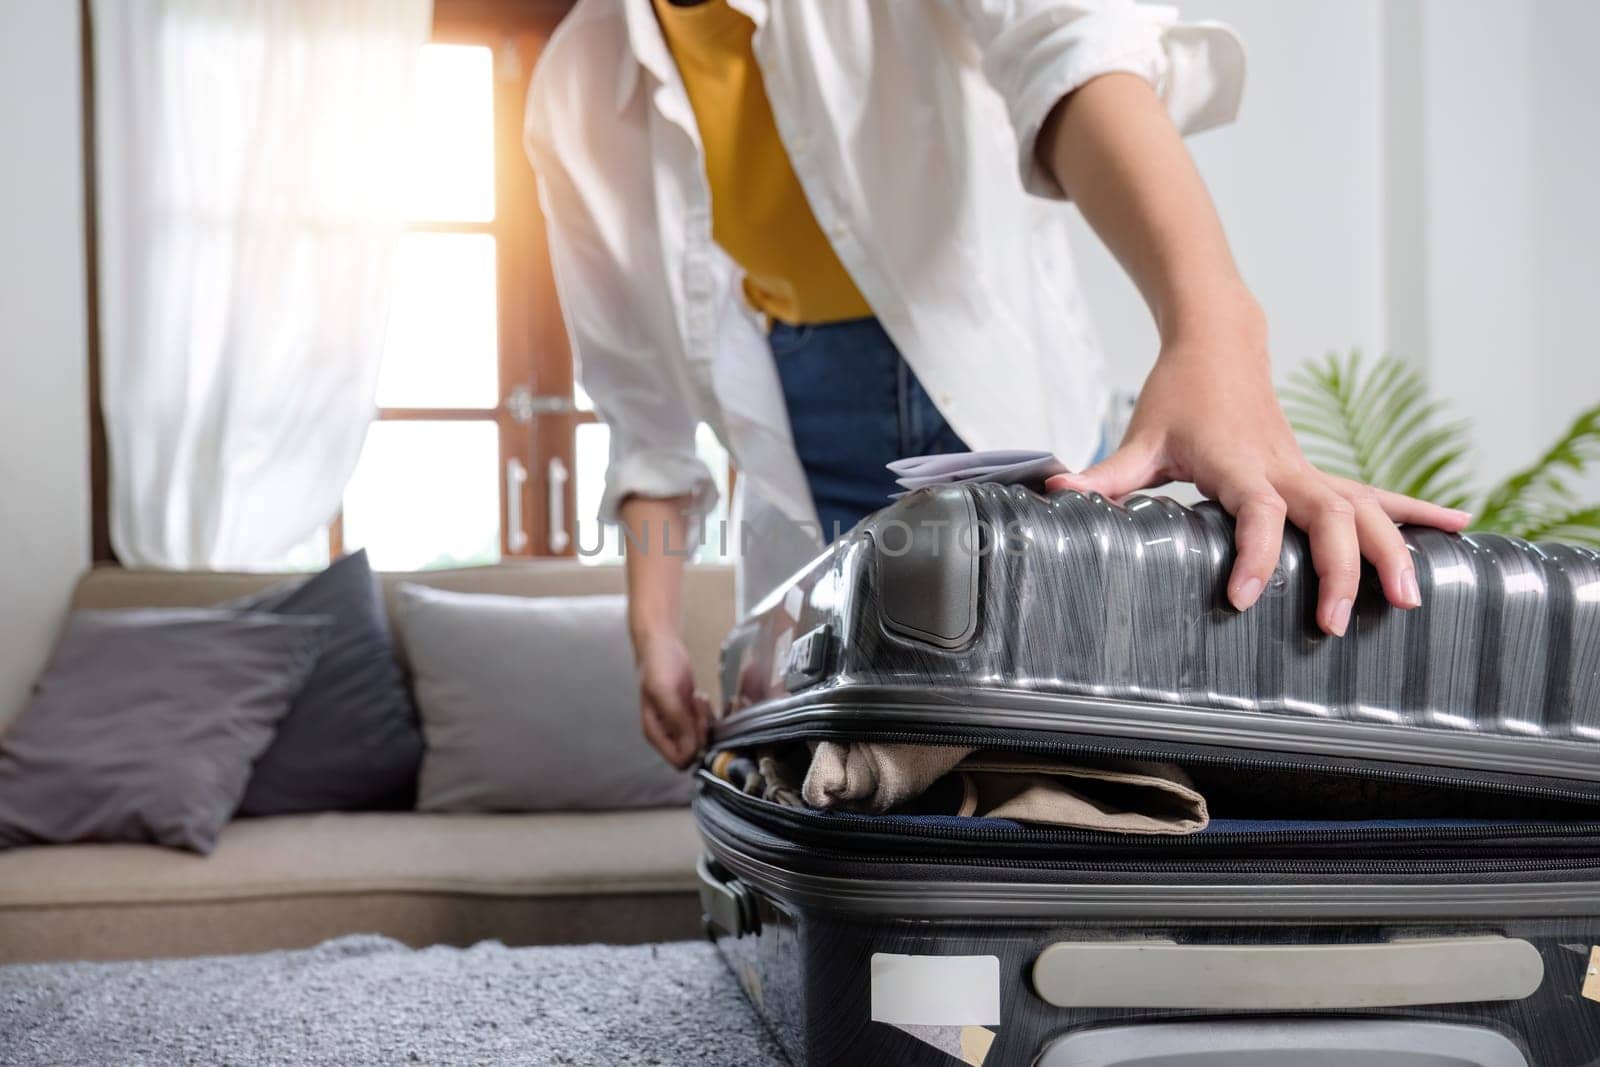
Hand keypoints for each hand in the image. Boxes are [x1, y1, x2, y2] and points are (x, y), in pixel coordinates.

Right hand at [635, 631, 710, 767]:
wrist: (661, 643)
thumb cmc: (657, 665)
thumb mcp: (664, 692)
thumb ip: (676, 722)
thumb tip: (691, 750)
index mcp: (655, 733)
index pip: (679, 760)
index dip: (693, 747)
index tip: (696, 722)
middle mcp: (666, 732)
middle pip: (692, 751)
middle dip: (701, 731)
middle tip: (699, 706)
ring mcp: (678, 723)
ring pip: (700, 738)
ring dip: (705, 721)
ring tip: (698, 698)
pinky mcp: (689, 712)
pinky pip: (703, 725)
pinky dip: (708, 715)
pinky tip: (702, 697)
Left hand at [1046, 298, 1470, 635]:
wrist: (1219, 342)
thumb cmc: (1177, 396)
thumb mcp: (1139, 438)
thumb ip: (1104, 476)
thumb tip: (1056, 493)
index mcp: (1237, 462)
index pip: (1255, 511)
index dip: (1253, 553)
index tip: (1244, 597)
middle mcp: (1282, 466)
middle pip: (1328, 515)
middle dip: (1339, 568)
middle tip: (1336, 622)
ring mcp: (1307, 468)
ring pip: (1364, 509)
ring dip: (1392, 551)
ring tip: (1412, 601)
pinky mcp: (1318, 472)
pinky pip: (1374, 496)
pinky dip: (1415, 514)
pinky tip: (1457, 530)